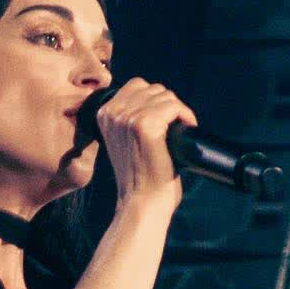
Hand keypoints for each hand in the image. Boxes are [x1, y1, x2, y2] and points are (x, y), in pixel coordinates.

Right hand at [94, 78, 197, 209]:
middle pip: (153, 89)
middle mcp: (113, 113)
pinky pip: (174, 106)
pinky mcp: (144, 125)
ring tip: (178, 131)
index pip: (136, 85)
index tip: (164, 120)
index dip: (155, 100)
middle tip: (173, 128)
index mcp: (104, 114)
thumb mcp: (126, 141)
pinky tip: (185, 130)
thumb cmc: (140, 176)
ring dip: (177, 112)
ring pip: (165, 96)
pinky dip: (185, 116)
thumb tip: (157, 97)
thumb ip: (131, 118)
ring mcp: (128, 118)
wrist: (142, 202)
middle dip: (168, 106)